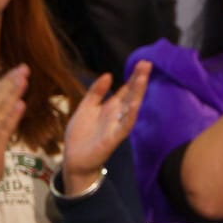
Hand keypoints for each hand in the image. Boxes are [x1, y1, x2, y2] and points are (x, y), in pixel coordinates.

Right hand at [0, 66, 28, 205]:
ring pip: (0, 110)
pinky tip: (20, 104)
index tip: (17, 69)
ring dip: (12, 93)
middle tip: (24, 67)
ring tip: (24, 79)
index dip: (4, 81)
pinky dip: (12, 116)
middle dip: (10, 81)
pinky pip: (3, 129)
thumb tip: (9, 102)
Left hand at [61, 62, 148, 189]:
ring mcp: (117, 125)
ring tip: (143, 77)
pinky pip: (124, 125)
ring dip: (137, 93)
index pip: (125, 89)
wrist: (74, 159)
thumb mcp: (86, 107)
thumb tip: (109, 74)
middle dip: (139, 79)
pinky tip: (135, 104)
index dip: (133, 76)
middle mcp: (117, 115)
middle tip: (147, 63)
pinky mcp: (114, 138)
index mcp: (110, 107)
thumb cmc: (80, 135)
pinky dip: (130, 115)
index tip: (142, 62)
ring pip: (131, 107)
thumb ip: (96, 92)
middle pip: (131, 94)